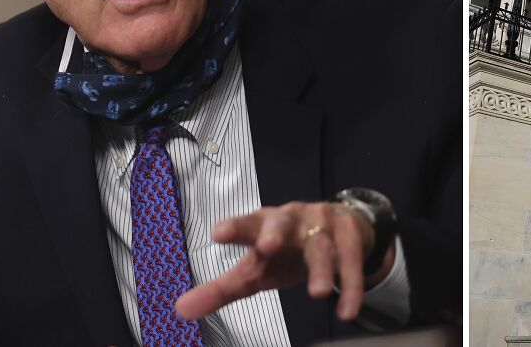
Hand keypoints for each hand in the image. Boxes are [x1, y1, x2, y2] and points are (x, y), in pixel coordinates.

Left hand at [174, 201, 391, 321]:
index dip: (235, 228)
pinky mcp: (351, 237)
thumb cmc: (286, 252)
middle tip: (267, 247)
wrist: (339, 228)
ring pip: (321, 248)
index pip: (247, 224)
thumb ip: (220, 289)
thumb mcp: (255, 270)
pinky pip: (351, 264)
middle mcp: (293, 220)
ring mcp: (324, 225)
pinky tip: (347, 311)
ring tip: (317, 294)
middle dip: (276, 233)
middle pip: (283, 223)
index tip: (218, 233)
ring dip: (321, 270)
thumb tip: (179, 310)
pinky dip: (350, 287)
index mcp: (265, 224)